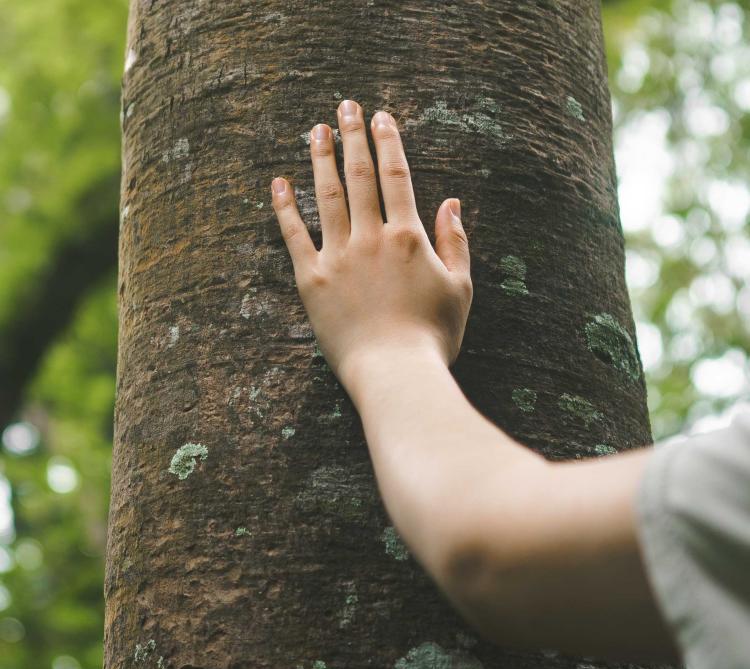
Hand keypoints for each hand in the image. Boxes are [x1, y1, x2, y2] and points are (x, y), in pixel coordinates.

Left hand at [270, 98, 472, 392]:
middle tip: (345, 106)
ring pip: (326, 196)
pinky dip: (285, 207)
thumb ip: (456, 242)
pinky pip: (294, 236)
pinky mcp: (312, 280)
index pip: (395, 177)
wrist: (395, 373)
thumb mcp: (461, 288)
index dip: (388, 143)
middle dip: (352, 137)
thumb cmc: (433, 336)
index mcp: (408, 237)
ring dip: (320, 159)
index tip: (381, 118)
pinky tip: (279, 182)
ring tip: (315, 131)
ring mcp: (338, 257)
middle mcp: (371, 238)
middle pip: (359, 177)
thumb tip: (452, 202)